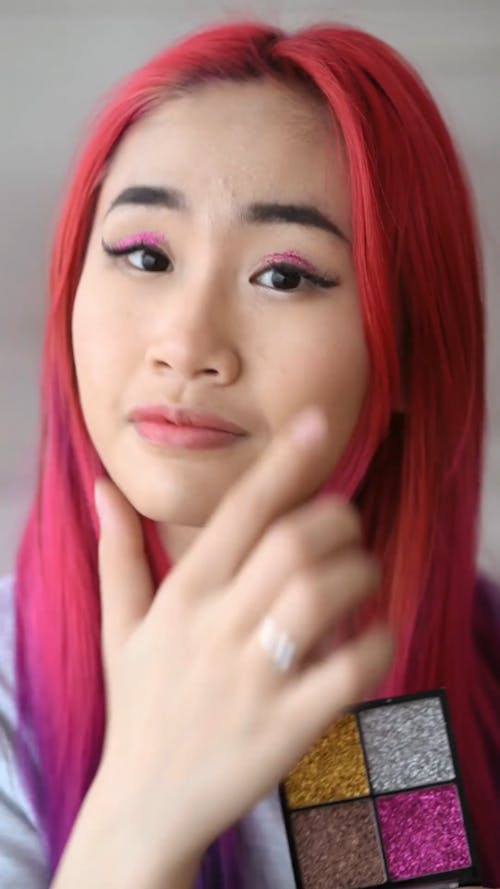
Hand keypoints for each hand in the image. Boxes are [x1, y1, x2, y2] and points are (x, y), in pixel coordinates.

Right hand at [92, 407, 392, 882]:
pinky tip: (374, 635)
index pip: (242, 510)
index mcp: (183, 595)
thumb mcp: (122, 627)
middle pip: (294, 542)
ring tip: (362, 577)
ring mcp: (253, 677)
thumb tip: (103, 488)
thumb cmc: (141, 705)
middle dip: (338, 520)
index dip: (286, 461)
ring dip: (361, 573)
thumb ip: (117, 553)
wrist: (146, 806)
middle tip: (347, 527)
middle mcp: (217, 627)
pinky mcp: (288, 725)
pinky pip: (350, 670)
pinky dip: (376, 642)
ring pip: (323, 595)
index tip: (319, 420)